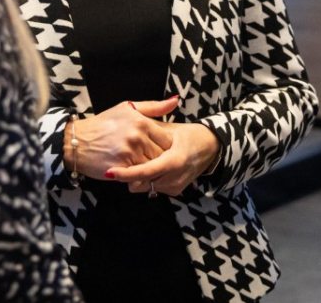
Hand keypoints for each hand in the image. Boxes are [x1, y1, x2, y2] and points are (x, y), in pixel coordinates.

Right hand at [66, 97, 178, 179]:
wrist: (76, 141)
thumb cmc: (103, 124)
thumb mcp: (127, 108)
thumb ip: (153, 107)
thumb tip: (176, 101)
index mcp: (141, 121)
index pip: (167, 140)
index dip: (163, 147)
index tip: (155, 149)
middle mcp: (138, 137)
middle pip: (162, 155)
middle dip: (157, 159)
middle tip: (147, 159)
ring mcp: (130, 153)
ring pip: (152, 167)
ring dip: (149, 169)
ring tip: (139, 165)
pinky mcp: (122, 168)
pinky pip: (139, 176)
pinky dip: (138, 176)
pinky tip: (131, 171)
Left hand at [105, 121, 220, 196]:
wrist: (211, 147)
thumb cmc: (188, 134)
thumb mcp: (169, 129)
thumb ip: (149, 132)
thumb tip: (127, 133)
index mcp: (174, 160)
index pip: (145, 171)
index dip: (126, 173)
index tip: (110, 172)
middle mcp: (176, 177)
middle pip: (142, 183)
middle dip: (128, 176)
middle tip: (118, 166)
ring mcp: (176, 186)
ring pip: (146, 187)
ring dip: (137, 178)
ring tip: (136, 163)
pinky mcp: (176, 191)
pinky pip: (154, 188)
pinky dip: (148, 180)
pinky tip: (149, 168)